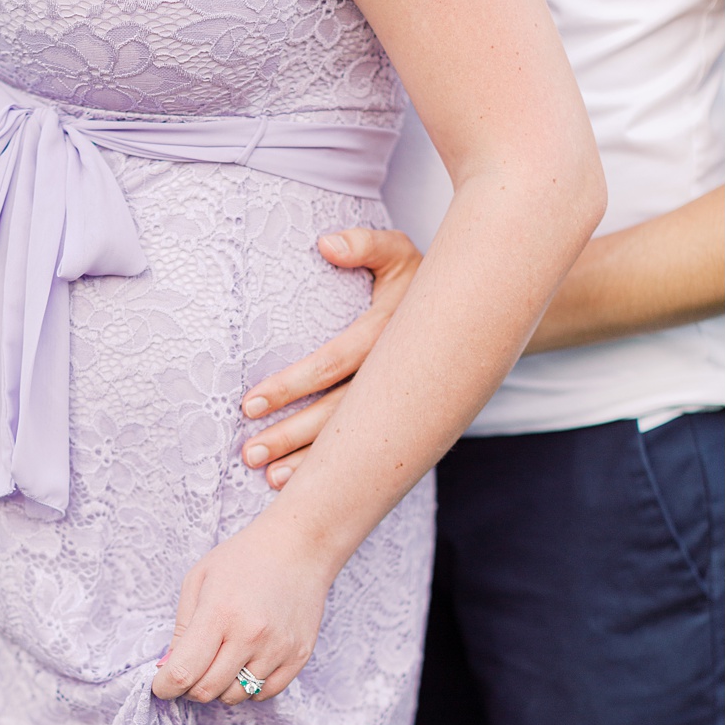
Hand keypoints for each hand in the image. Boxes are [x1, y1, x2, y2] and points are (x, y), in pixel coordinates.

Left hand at [151, 516, 336, 704]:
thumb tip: (167, 670)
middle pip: (207, 691)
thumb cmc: (243, 559)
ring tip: (223, 661)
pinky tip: (247, 663)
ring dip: (222, 687)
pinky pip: (265, 693)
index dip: (164, 688)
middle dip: (190, 688)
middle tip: (192, 670)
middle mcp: (251, 635)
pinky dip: (250, 687)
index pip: (183, 673)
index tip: (162, 686)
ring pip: (236, 696)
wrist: (299, 547)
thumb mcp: (199, 581)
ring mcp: (279, 648)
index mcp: (220, 613)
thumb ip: (182, 629)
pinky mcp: (299, 655)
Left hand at [240, 229, 422, 489]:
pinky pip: (368, 446)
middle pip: (340, 412)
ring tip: (269, 477)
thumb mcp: (400, 252)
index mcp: (392, 332)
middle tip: (250, 452)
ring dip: (311, 461)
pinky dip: (334, 466)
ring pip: (355, 437)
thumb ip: (367, 244)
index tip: (250, 402)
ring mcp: (404, 400)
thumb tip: (327, 244)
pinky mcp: (406, 417)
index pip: (335, 363)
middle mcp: (398, 372)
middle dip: (294, 435)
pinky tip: (301, 479)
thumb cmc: (422, 279)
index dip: (292, 383)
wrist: (474, 316)